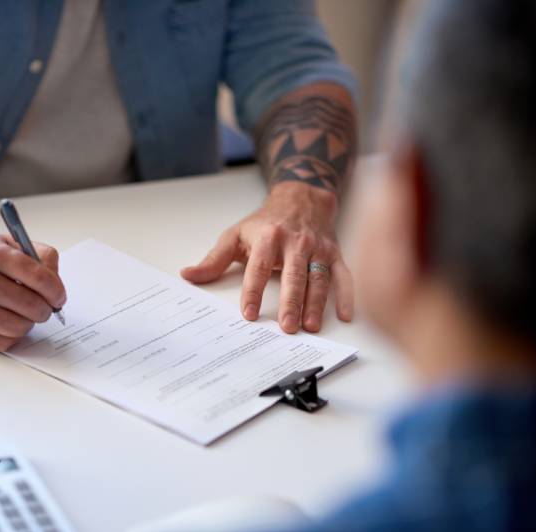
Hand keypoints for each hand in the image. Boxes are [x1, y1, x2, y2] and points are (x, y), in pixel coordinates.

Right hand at [0, 234, 65, 350]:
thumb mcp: (1, 243)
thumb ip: (35, 255)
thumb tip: (56, 282)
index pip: (38, 276)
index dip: (56, 291)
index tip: (59, 297)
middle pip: (31, 305)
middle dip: (45, 310)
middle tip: (44, 308)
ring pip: (18, 327)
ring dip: (29, 324)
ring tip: (24, 315)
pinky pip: (0, 342)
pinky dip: (12, 336)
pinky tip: (9, 325)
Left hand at [181, 181, 352, 332]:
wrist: (301, 198)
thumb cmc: (265, 222)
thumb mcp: (235, 235)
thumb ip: (213, 260)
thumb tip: (188, 276)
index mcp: (268, 237)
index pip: (258, 267)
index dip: (253, 291)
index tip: (248, 313)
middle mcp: (295, 242)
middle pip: (292, 275)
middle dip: (290, 302)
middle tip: (286, 327)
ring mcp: (317, 248)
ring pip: (318, 279)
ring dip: (316, 304)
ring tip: (310, 326)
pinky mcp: (335, 253)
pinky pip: (343, 276)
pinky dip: (347, 296)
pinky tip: (346, 316)